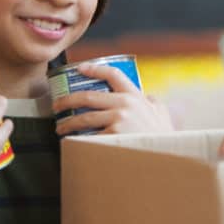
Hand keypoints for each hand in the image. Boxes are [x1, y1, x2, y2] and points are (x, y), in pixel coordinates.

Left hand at [53, 62, 173, 134]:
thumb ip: (153, 104)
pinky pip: (88, 137)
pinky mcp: (111, 137)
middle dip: (67, 100)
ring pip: (83, 118)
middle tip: (58, 106)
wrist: (166, 155)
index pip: (113, 74)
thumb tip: (149, 98)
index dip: (94, 69)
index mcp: (136, 96)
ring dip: (67, 123)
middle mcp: (125, 105)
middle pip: (88, 96)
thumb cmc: (162, 136)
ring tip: (61, 128)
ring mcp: (118, 120)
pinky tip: (72, 143)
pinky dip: (77, 141)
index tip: (80, 68)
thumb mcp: (162, 114)